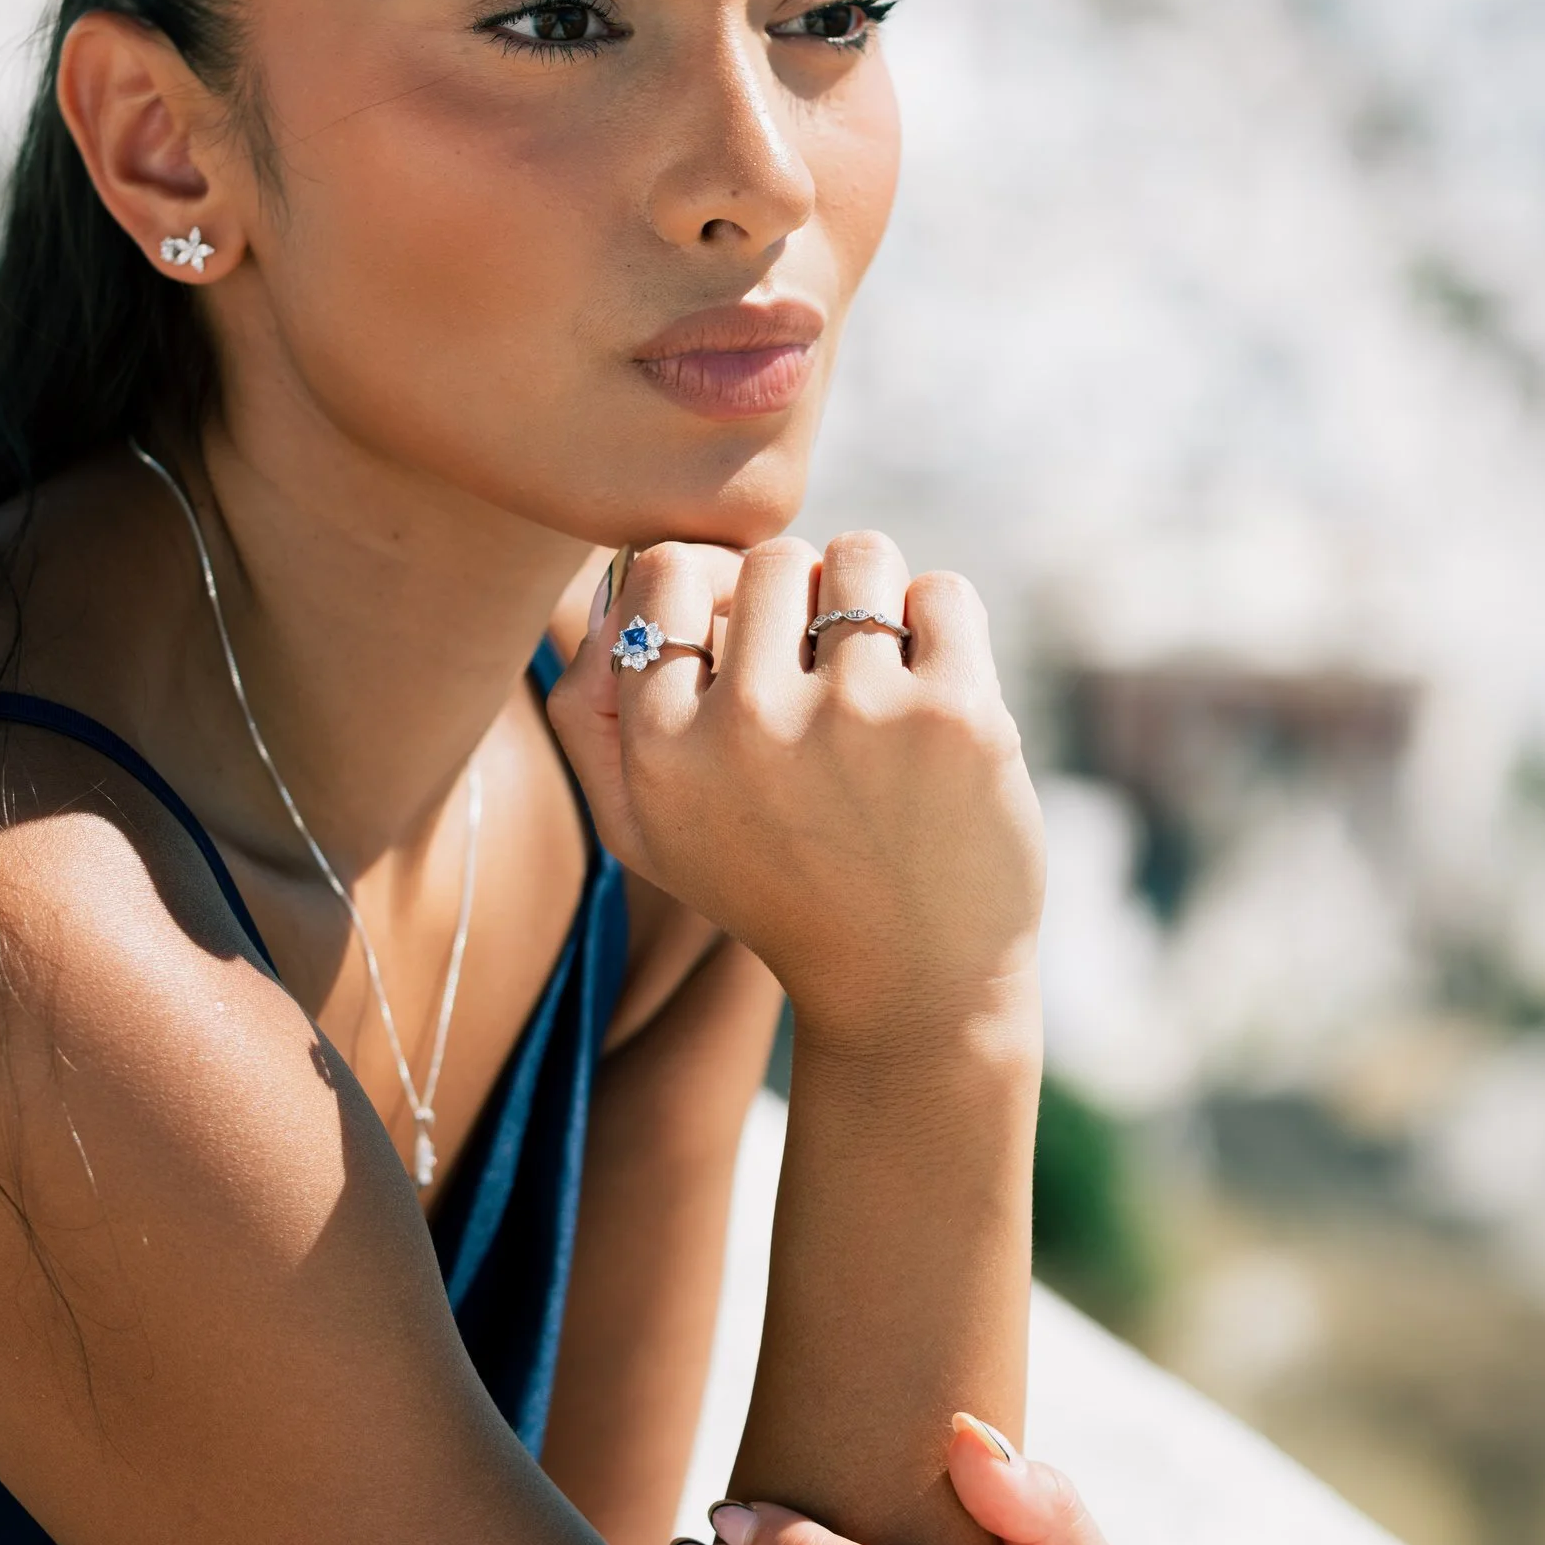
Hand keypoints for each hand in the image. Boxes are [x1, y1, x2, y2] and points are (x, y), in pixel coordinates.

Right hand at [549, 533, 1043, 1053]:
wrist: (908, 987)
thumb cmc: (771, 890)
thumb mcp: (643, 830)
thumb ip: (589, 713)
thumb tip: (607, 585)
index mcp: (662, 749)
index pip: (669, 570)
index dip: (713, 591)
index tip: (746, 646)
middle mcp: (748, 725)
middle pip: (771, 560)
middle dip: (800, 602)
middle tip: (820, 680)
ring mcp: (857, 715)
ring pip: (859, 557)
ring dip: (874, 602)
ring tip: (877, 679)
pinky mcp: (955, 715)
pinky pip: (942, 592)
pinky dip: (943, 628)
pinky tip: (931, 700)